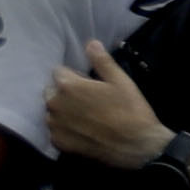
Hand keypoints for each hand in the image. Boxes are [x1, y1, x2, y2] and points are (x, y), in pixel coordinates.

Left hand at [41, 39, 167, 169]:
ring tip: (84, 119)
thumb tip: (91, 43)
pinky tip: (81, 132)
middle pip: (51, 92)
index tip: (89, 85)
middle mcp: (55, 104)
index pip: (58, 72)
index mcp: (68, 85)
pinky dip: (64, 130)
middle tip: (87, 103)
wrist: (138, 146)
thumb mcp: (121, 81)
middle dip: (64, 94)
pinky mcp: (59, 142)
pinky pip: (54, 131)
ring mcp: (55, 125)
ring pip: (52, 112)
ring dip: (63, 112)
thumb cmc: (131, 111)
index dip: (74, 77)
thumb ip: (101, 61)